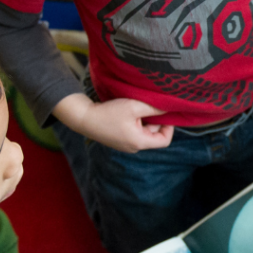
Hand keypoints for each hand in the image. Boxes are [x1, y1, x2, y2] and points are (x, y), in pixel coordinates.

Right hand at [53, 94, 174, 152]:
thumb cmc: (108, 113)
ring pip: (144, 131)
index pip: (165, 140)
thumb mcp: (134, 107)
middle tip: (151, 105)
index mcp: (139, 142)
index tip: (165, 113)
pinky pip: (134, 131)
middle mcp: (134, 147)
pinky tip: (130, 110)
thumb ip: (154, 108)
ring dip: (145, 119)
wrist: (82, 117)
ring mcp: (126, 144)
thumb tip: (169, 108)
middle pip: (155, 135)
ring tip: (138, 106)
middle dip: (156, 120)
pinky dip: (136, 121)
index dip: (169, 127)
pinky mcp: (119, 139)